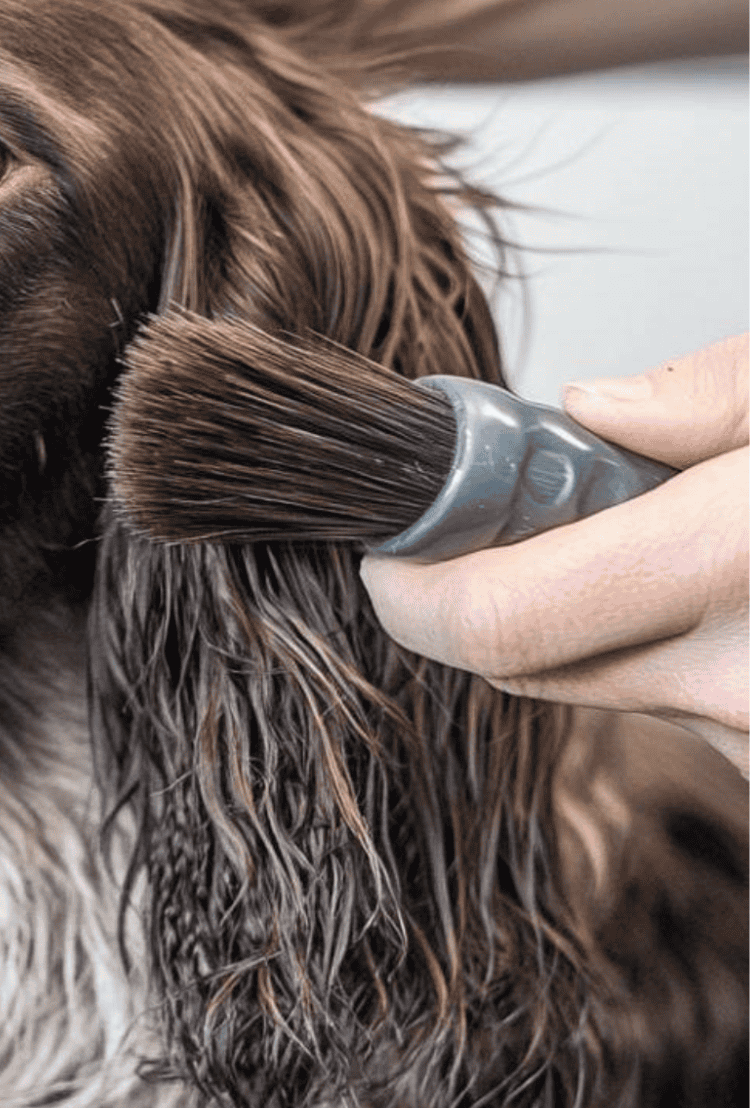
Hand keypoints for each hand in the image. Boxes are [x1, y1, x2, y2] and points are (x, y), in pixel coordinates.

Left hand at [360, 335, 749, 776]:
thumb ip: (715, 394)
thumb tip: (592, 409)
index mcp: (733, 564)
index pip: (494, 620)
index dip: (414, 593)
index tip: (391, 556)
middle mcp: (734, 684)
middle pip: (526, 662)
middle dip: (504, 591)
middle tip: (543, 518)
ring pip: (601, 688)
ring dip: (602, 622)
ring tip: (691, 546)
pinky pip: (674, 712)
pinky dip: (671, 655)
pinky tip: (729, 601)